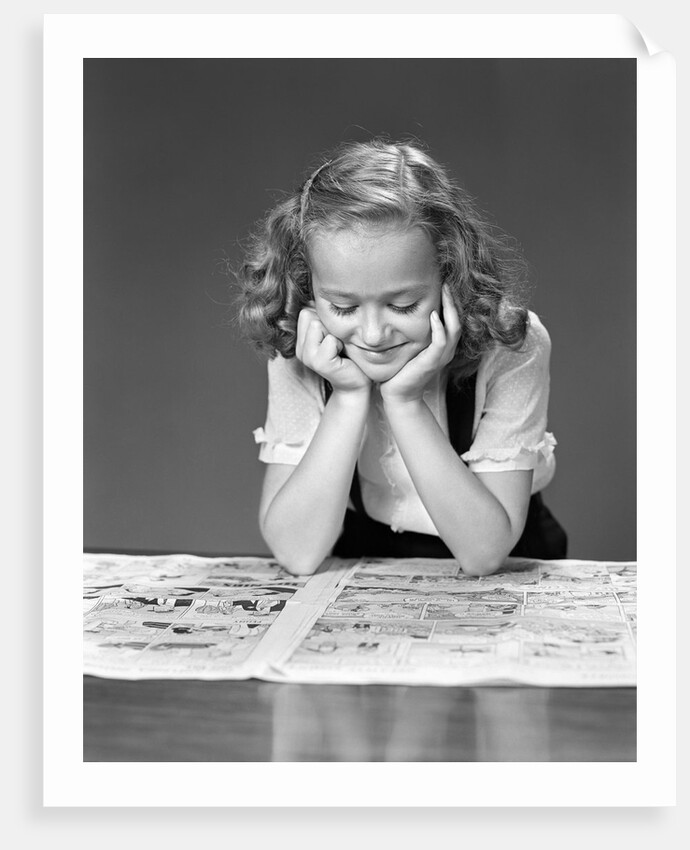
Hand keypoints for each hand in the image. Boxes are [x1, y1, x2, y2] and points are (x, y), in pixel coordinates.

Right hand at [295, 308, 371, 393]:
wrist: (357, 382)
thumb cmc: (349, 354)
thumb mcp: (334, 331)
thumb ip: (323, 317)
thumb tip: (321, 295)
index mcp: (301, 340)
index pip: (305, 310)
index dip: (324, 319)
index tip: (334, 335)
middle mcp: (300, 349)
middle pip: (309, 314)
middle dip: (328, 324)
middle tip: (337, 343)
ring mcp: (307, 357)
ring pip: (317, 324)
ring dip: (334, 333)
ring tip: (339, 348)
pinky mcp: (319, 363)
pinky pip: (330, 339)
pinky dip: (340, 344)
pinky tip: (342, 356)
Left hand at [379, 284, 460, 404]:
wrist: (398, 394)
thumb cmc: (401, 370)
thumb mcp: (410, 346)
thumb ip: (413, 331)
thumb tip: (403, 309)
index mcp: (442, 346)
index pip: (453, 319)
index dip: (451, 302)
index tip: (443, 284)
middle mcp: (446, 350)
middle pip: (458, 320)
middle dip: (453, 300)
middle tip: (447, 282)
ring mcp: (441, 357)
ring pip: (454, 329)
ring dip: (450, 309)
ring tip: (445, 292)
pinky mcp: (432, 362)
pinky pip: (441, 343)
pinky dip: (440, 328)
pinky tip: (434, 315)